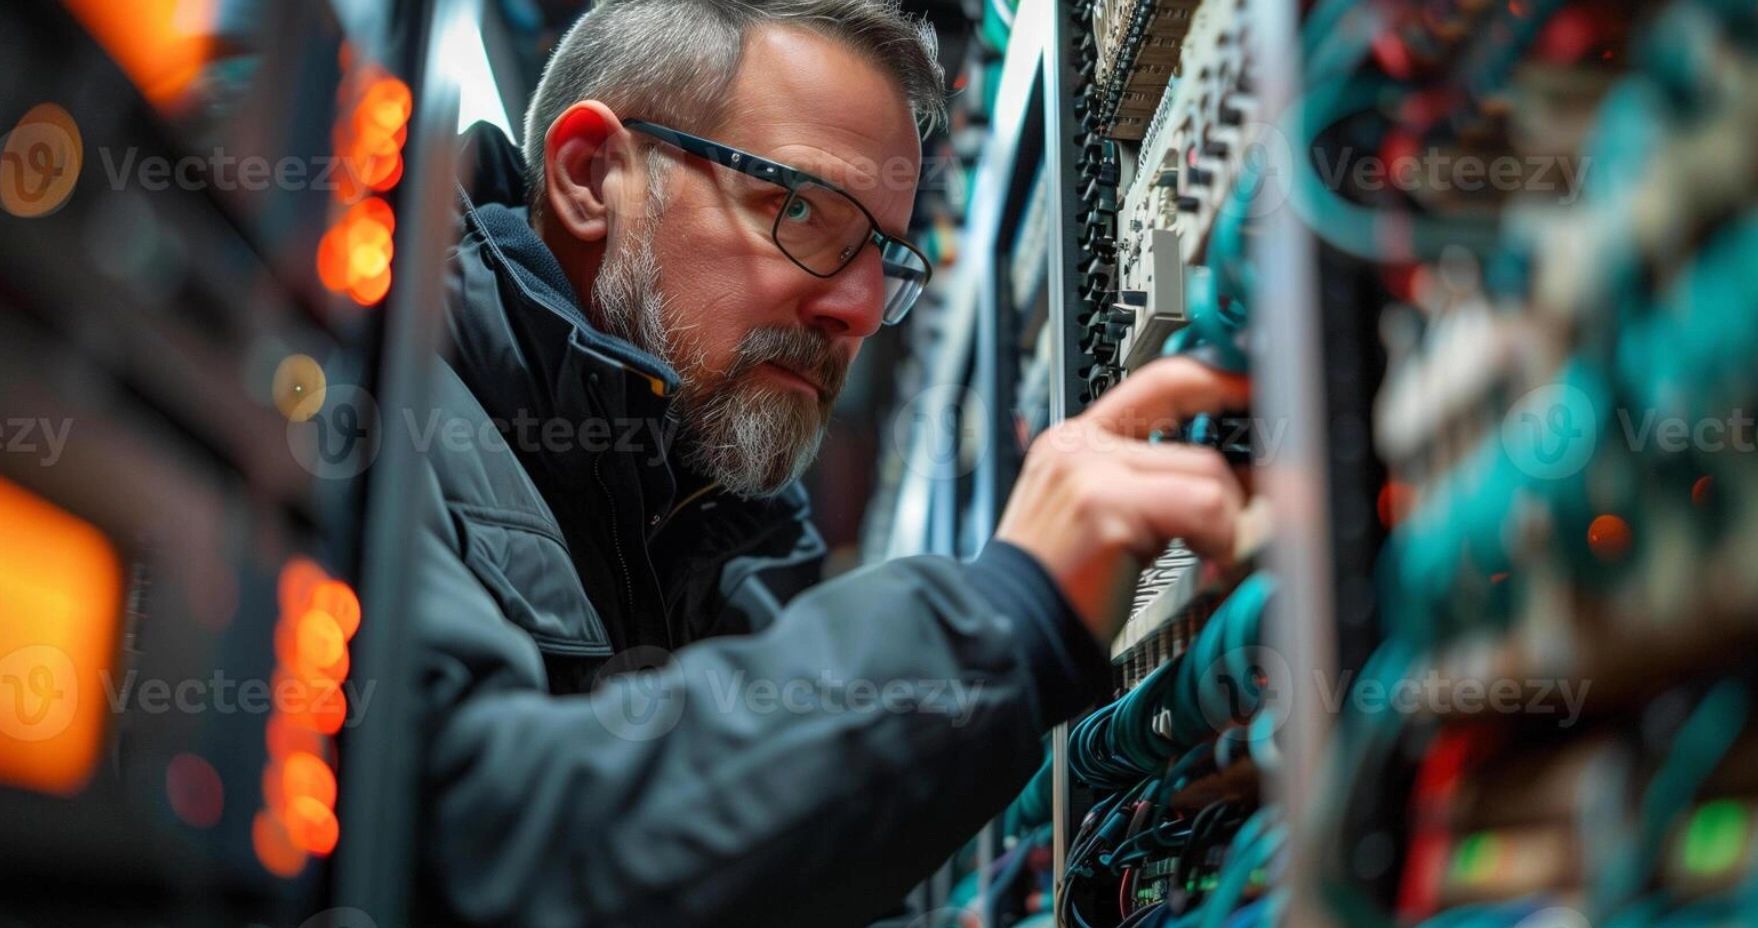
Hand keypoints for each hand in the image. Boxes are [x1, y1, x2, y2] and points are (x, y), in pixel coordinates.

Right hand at [994, 357, 1251, 643]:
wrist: (1009, 629)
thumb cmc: (1058, 587)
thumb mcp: (1099, 517)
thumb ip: (1150, 486)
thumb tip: (1231, 479)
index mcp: (1076, 442)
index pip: (1161, 382)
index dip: (1217, 382)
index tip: (1255, 394)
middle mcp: (1080, 446)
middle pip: (1197, 442)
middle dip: (1237, 485)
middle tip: (1253, 512)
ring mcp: (1090, 472)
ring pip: (1207, 474)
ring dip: (1223, 525)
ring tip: (1202, 556)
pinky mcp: (1106, 505)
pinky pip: (1203, 506)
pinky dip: (1219, 540)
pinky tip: (1201, 564)